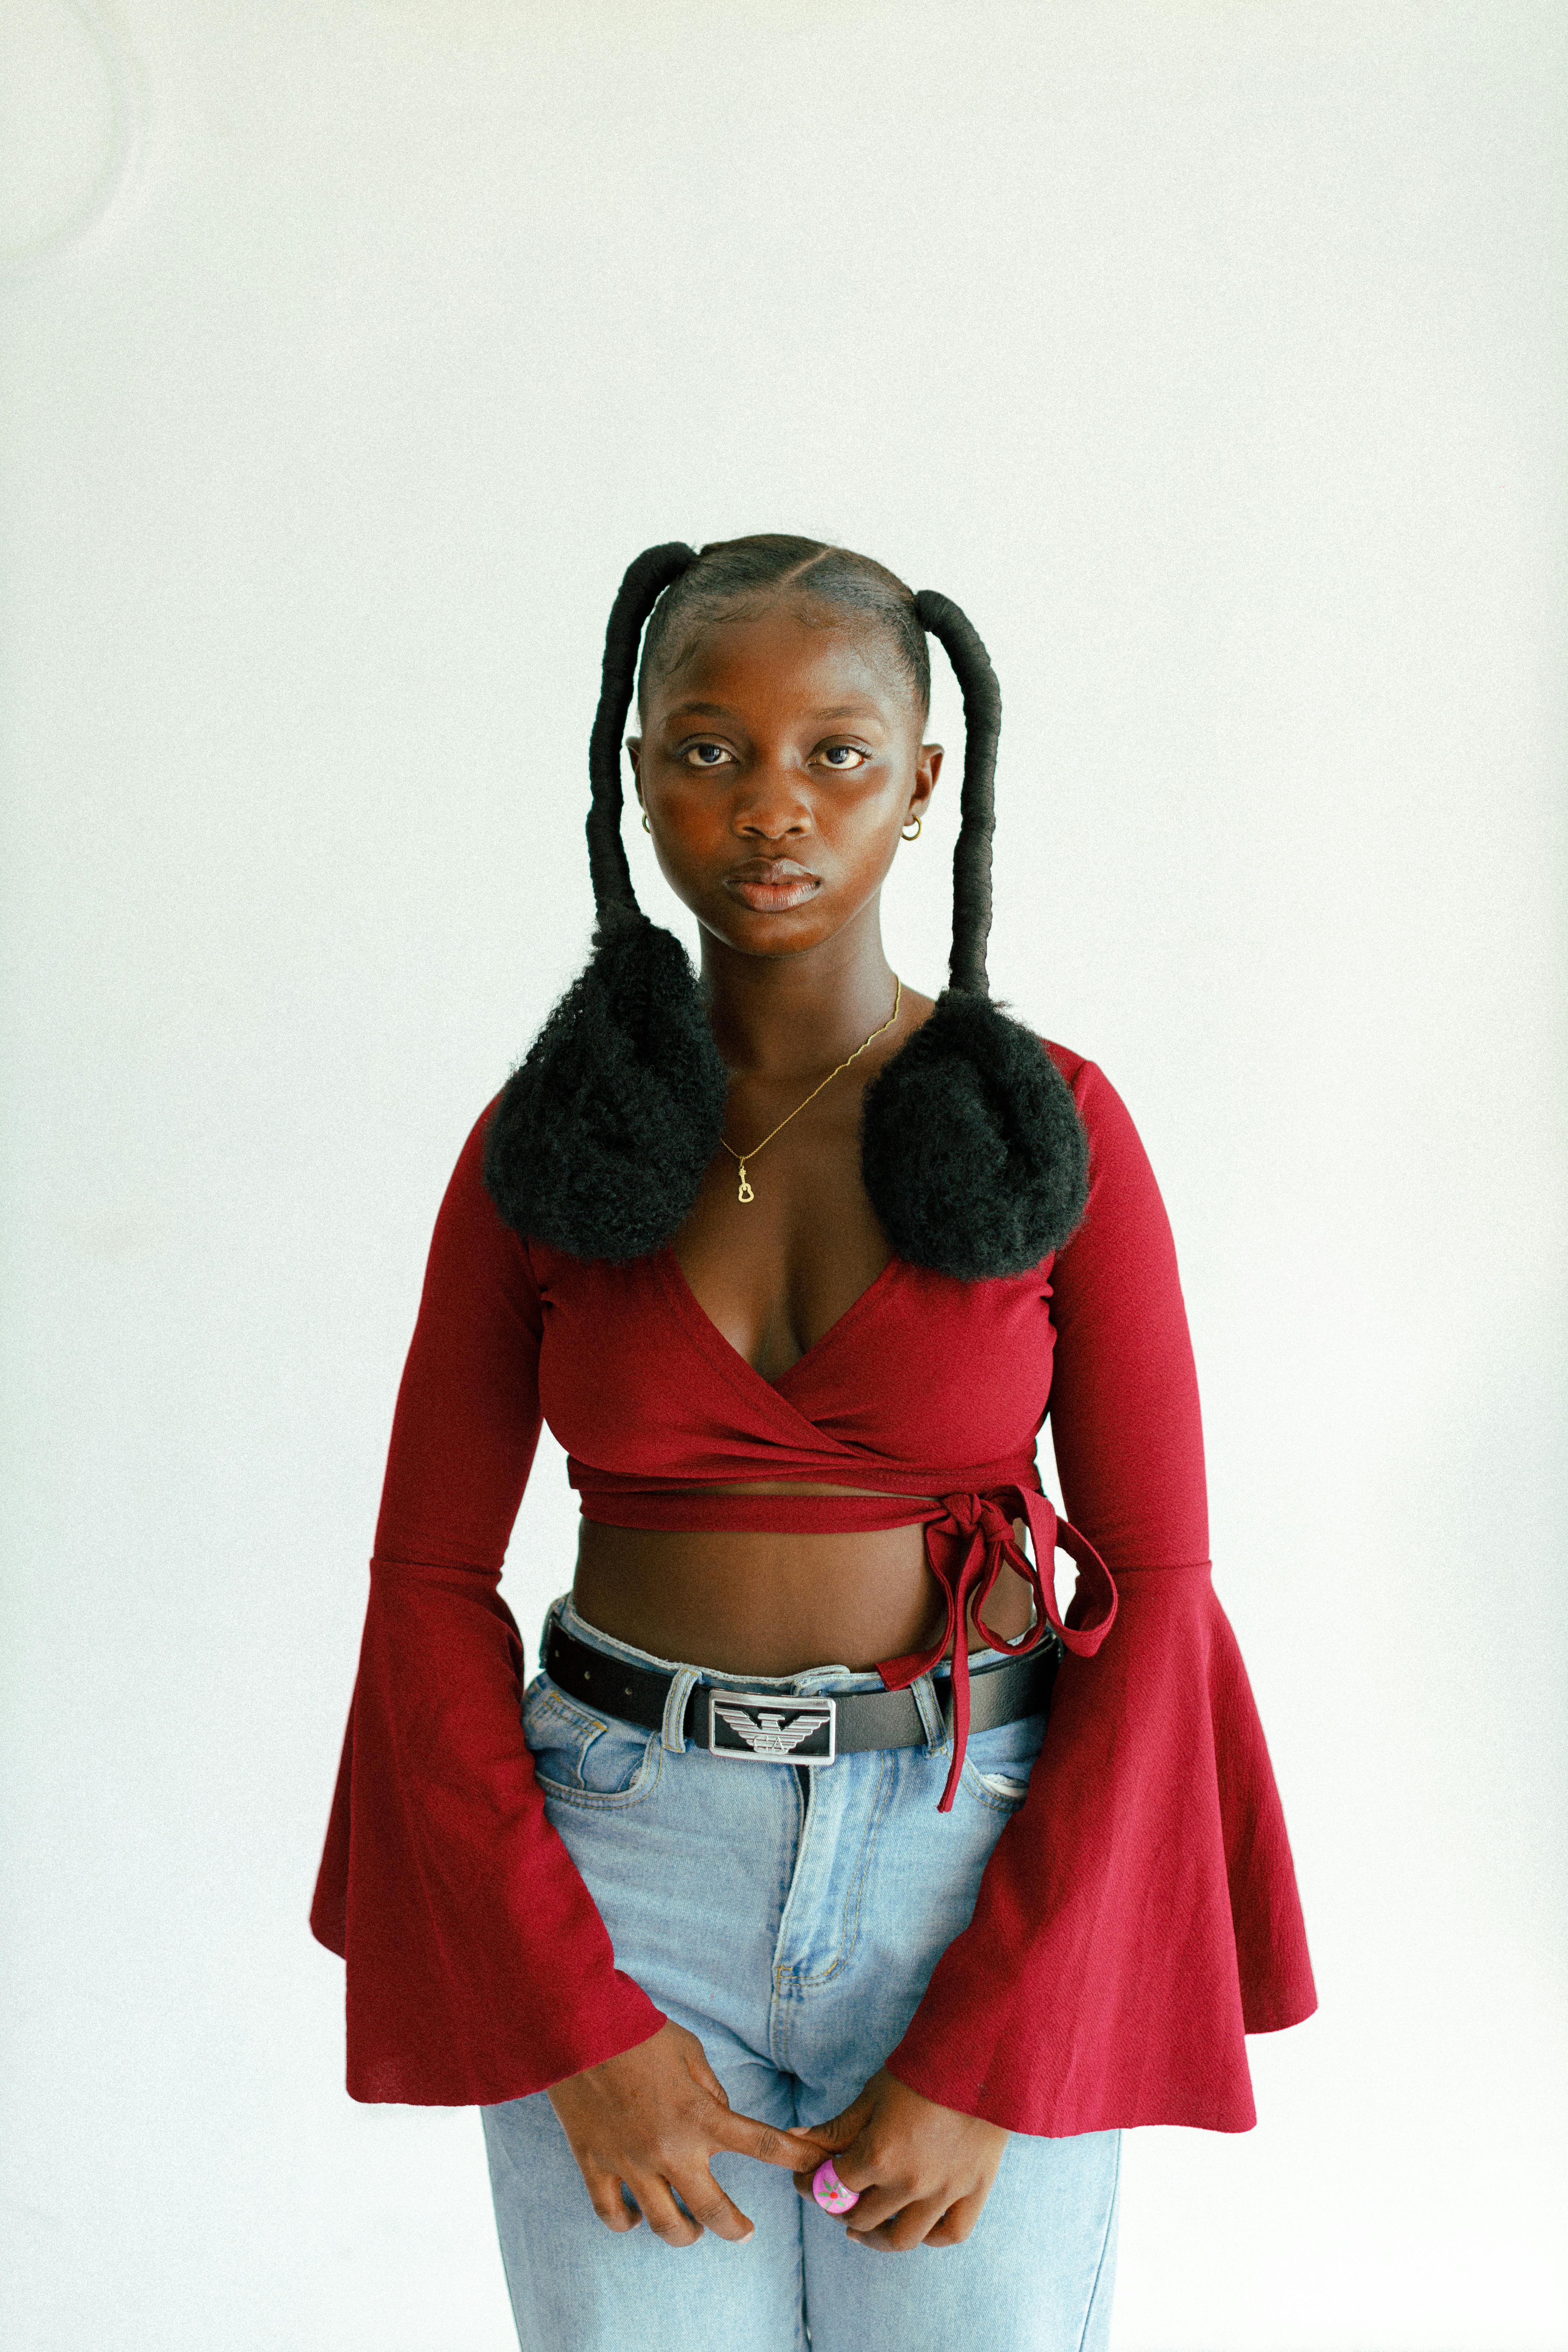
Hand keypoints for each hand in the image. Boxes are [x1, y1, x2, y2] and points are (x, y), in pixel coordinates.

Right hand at [547, 2020, 831, 2246]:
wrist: (578, 2027)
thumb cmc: (638, 2032)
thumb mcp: (690, 2051)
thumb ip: (711, 2090)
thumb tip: (719, 2117)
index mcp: (700, 2115)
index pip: (762, 2144)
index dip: (795, 2158)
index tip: (814, 2168)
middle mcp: (669, 2149)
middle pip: (713, 2211)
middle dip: (736, 2229)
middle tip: (745, 2231)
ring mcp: (630, 2163)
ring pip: (665, 2225)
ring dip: (685, 2233)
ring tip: (691, 2229)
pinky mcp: (595, 2165)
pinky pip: (612, 2215)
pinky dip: (626, 2222)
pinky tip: (635, 2217)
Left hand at [789, 2067, 1008, 2251]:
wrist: (976, 2057)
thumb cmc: (918, 2072)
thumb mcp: (871, 2096)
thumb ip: (837, 2128)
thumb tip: (797, 2140)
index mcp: (879, 2155)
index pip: (833, 2188)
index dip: (813, 2185)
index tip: (808, 2181)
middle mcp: (910, 2182)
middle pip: (863, 2218)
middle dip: (841, 2210)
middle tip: (837, 2199)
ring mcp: (945, 2192)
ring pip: (902, 2239)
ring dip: (877, 2239)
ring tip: (864, 2229)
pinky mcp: (975, 2191)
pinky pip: (950, 2234)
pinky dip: (931, 2237)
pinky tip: (915, 2227)